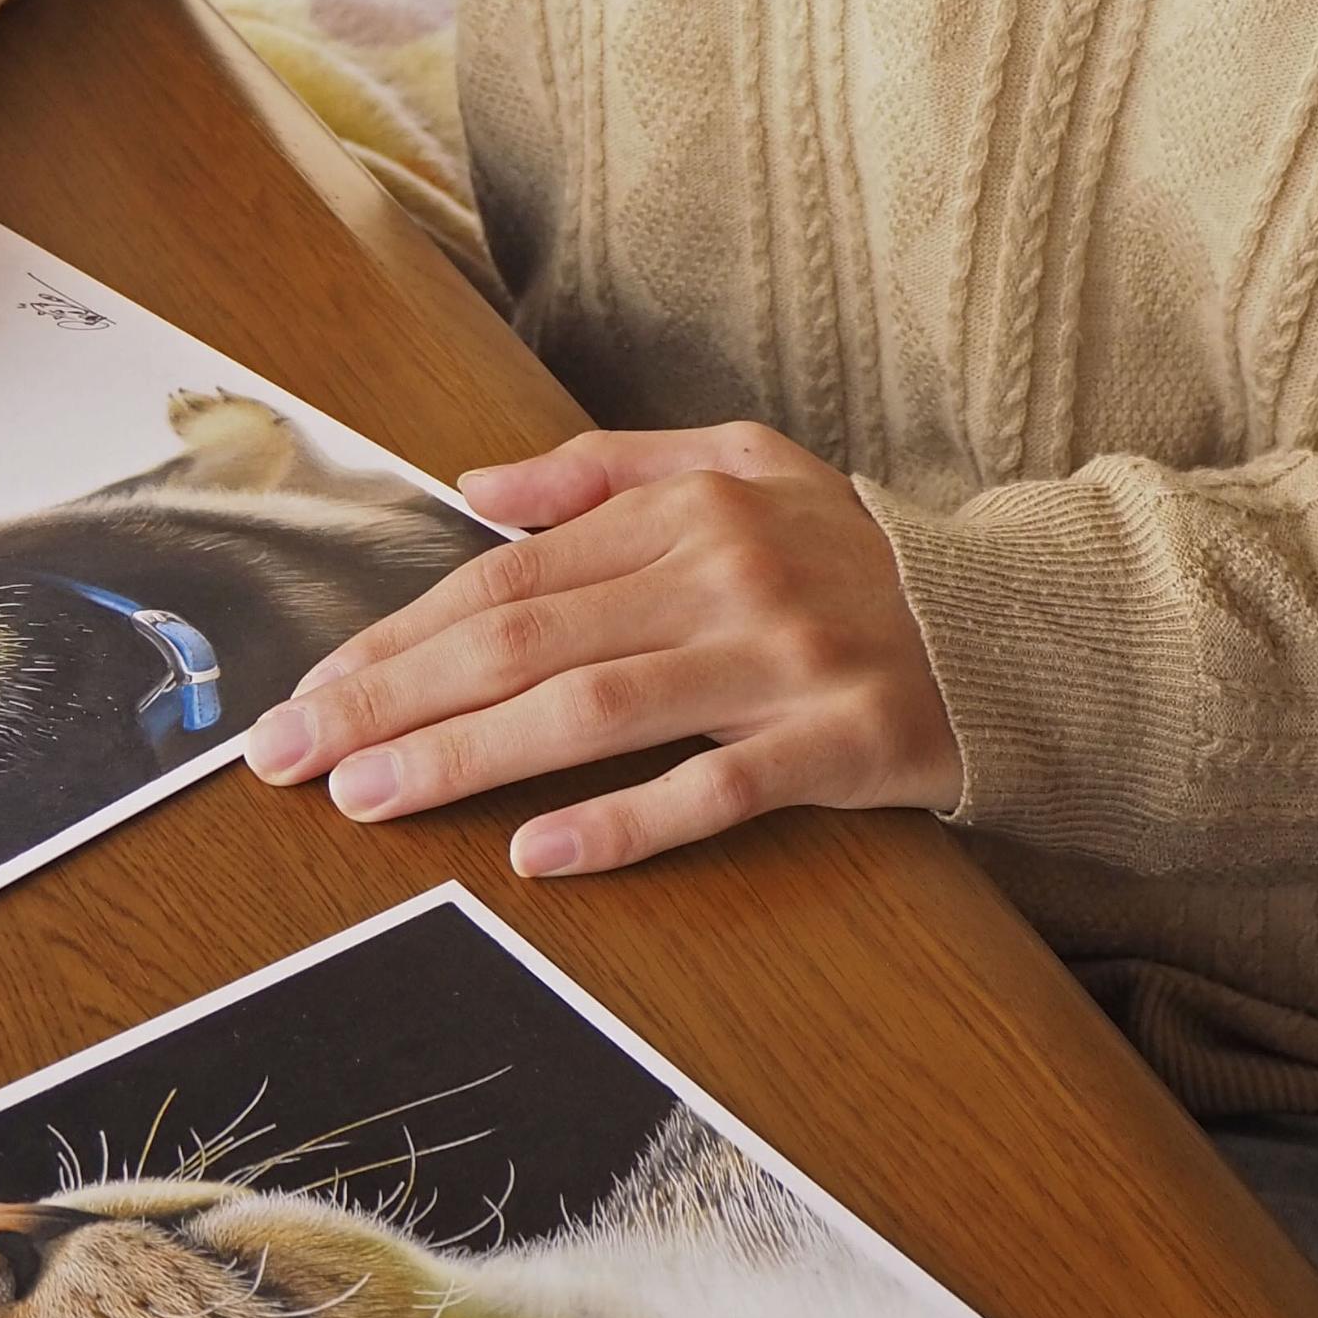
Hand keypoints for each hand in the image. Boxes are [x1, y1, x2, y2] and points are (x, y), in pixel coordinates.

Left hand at [245, 419, 961, 874]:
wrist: (1022, 622)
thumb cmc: (858, 552)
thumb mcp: (744, 464)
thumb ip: (605, 468)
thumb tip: (474, 490)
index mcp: (689, 508)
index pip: (509, 572)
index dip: (402, 630)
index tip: (314, 687)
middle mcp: (725, 573)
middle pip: (526, 638)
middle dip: (394, 698)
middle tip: (294, 754)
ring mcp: (782, 659)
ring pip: (594, 709)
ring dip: (468, 757)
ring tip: (370, 798)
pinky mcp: (838, 741)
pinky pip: (714, 788)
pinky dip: (623, 819)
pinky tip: (538, 853)